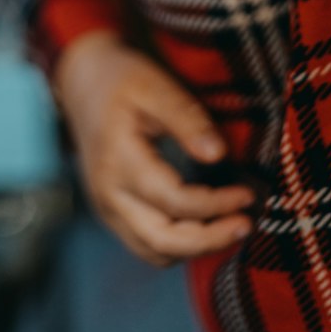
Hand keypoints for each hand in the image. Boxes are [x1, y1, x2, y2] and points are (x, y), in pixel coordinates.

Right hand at [53, 31, 254, 267]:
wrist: (83, 83)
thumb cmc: (121, 80)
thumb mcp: (155, 86)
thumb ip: (187, 119)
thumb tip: (218, 154)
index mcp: (118, 160)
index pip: (173, 201)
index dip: (214, 204)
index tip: (247, 194)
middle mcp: (109, 194)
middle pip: (161, 241)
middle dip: (209, 241)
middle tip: (246, 225)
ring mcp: (108, 208)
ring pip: (155, 251)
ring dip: (196, 247)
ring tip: (232, 225)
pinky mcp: (113, 213)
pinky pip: (148, 244)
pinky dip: (180, 244)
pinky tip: (207, 224)